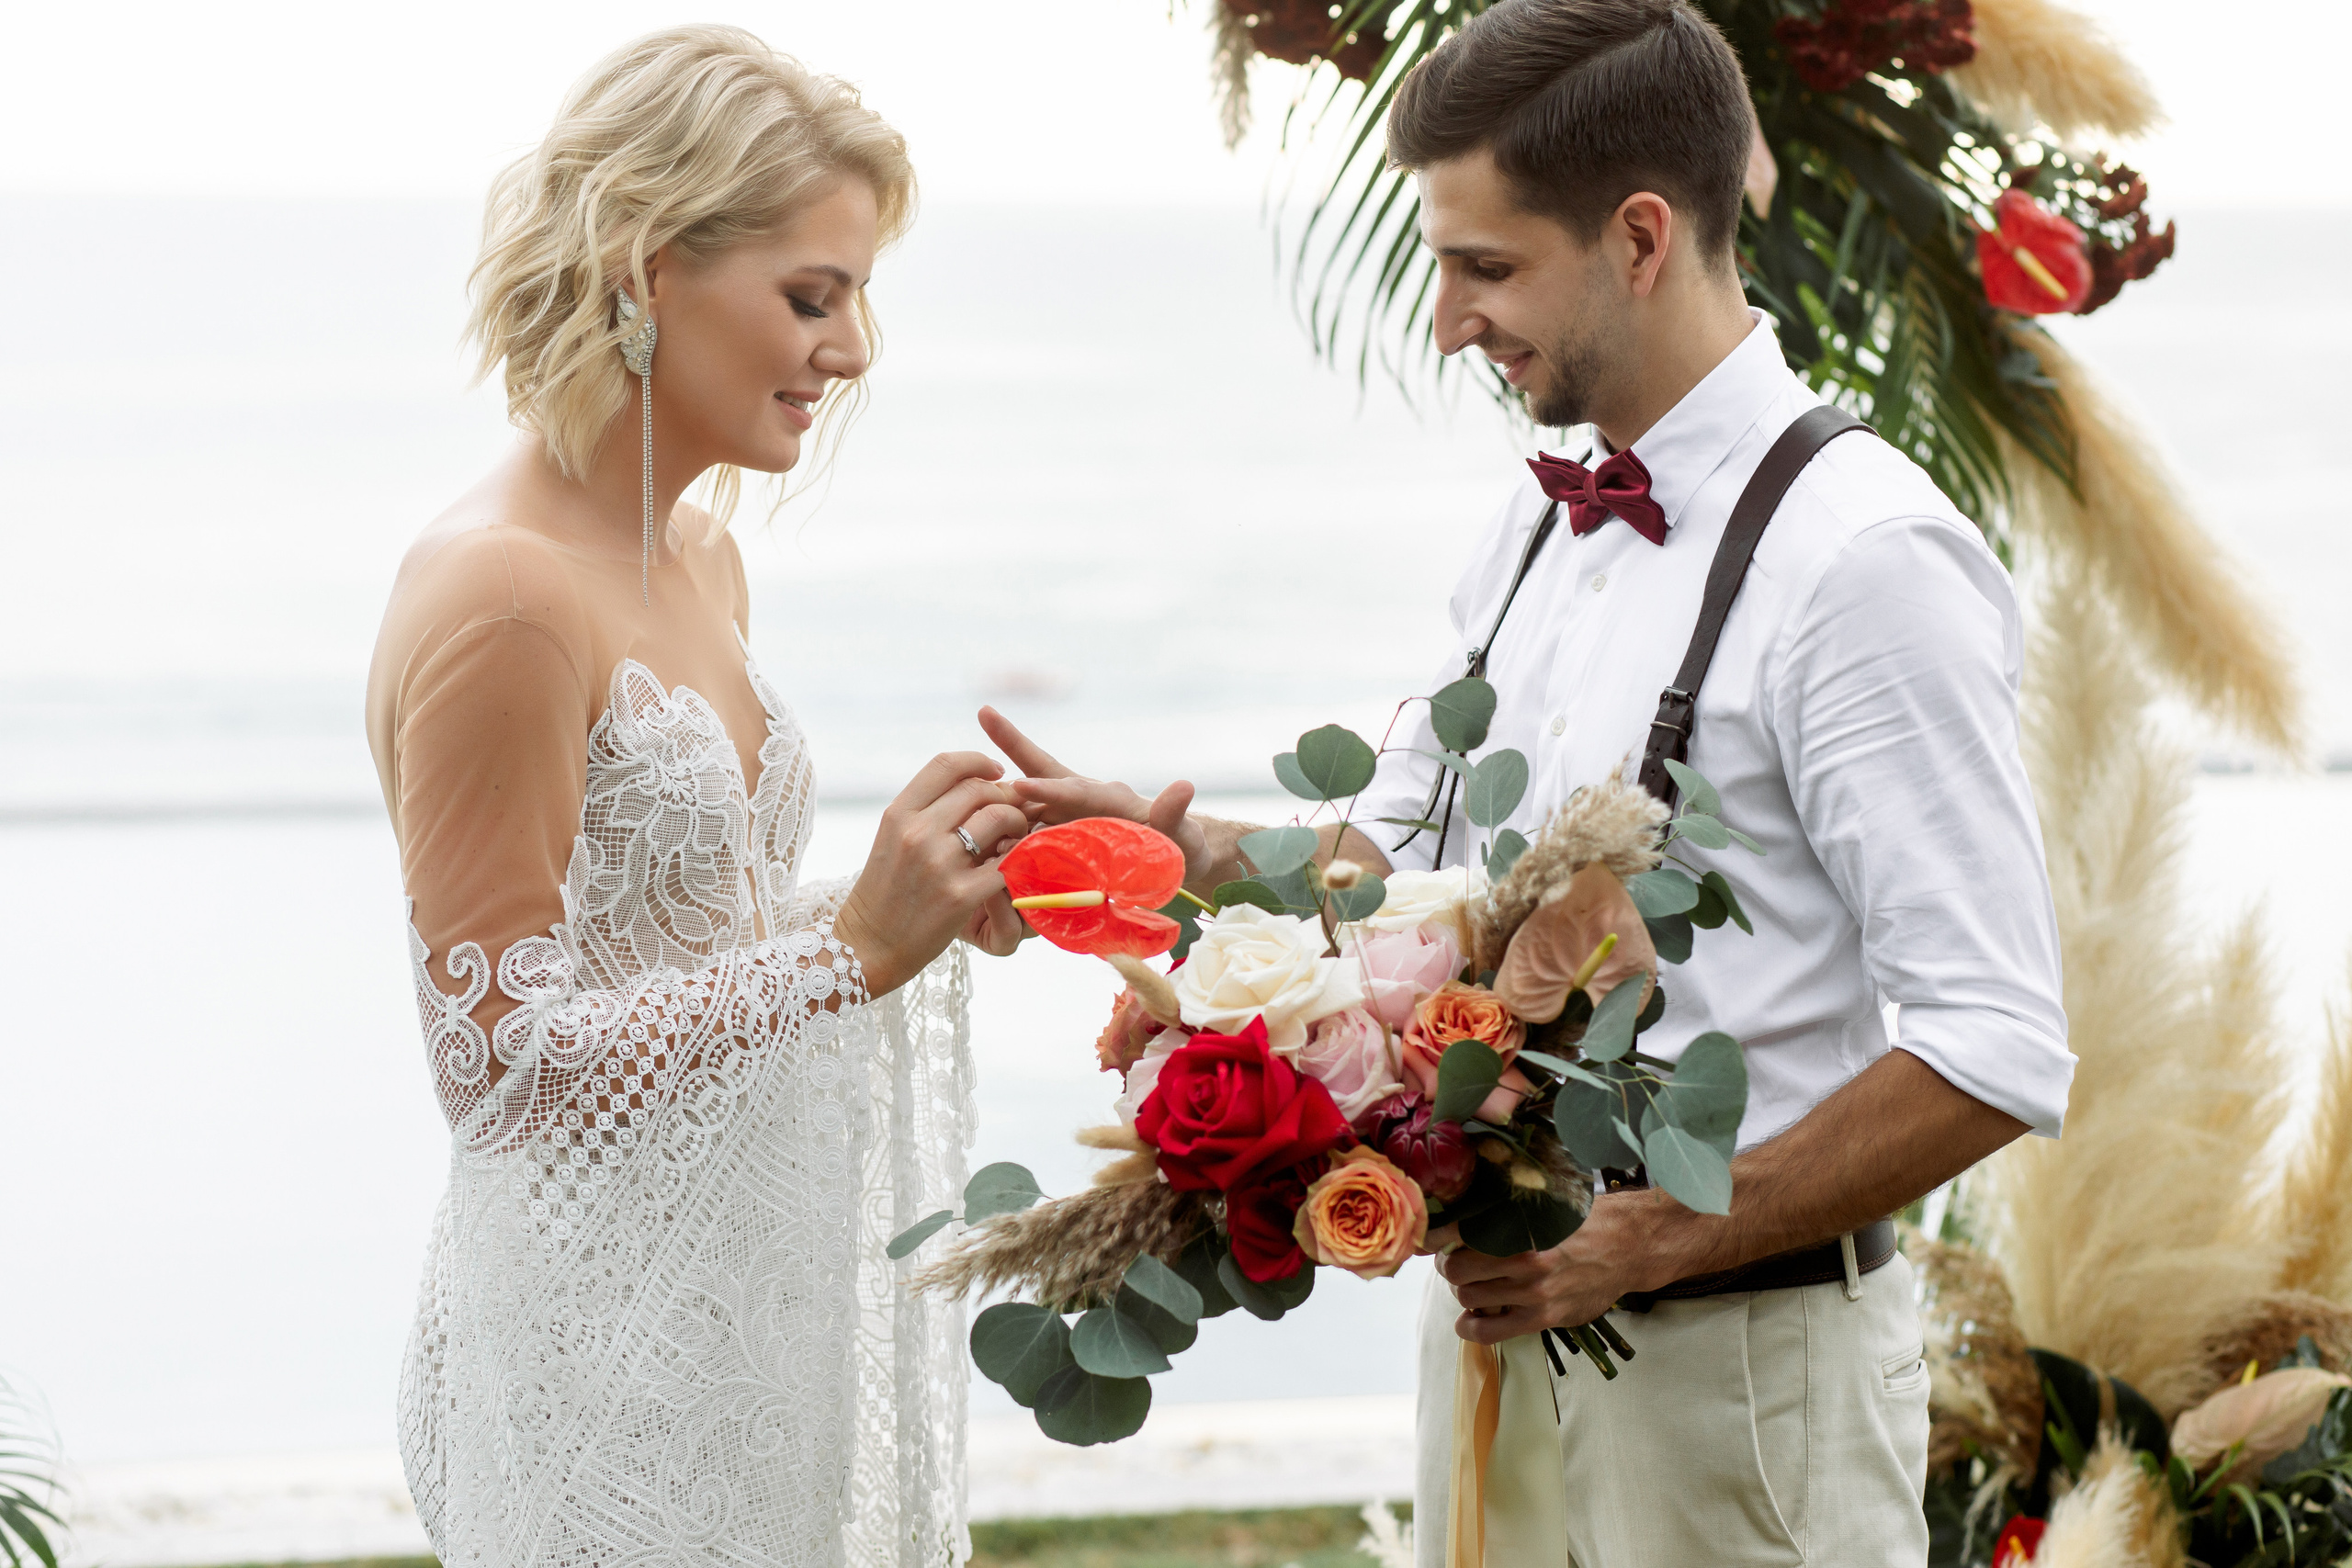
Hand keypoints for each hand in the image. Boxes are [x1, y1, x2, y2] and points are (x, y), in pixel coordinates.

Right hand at [834, 752, 1029, 994]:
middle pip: (979, 789)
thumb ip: (924, 812)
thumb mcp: (891, 839)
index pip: (946, 764)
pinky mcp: (960, 895)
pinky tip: (1015, 866)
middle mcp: (918, 832)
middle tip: (1014, 810)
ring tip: (1016, 837)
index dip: (979, 761)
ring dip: (1017, 824)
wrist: (865, 947)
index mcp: (898, 814)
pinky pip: (1006, 863)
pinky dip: (1017, 860)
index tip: (996, 771)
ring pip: (999, 818)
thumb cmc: (883, 893)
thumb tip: (972, 786)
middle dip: (1005, 795)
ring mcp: (940, 864)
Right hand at [977, 706, 1214, 886]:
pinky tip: (965, 835)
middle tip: (971, 775)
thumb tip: (1184, 785)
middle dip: (1008, 784)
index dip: (1049, 788)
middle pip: (1039, 787)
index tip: (1021, 783)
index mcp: (1108, 798)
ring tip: (956, 800)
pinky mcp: (1056, 836)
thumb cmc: (1177, 847)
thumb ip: (1173, 815)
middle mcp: (1081, 801)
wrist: (1170, 860)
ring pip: (1025, 809)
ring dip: (995, 807)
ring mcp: (1065, 818)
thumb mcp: (1180, 835)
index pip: (1075, 790)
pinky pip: (1024, 831)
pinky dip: (999, 833)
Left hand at [1438, 1193, 1679, 1342]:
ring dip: (1464, 1293)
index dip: (1434, 1238)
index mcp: (1521, 1223)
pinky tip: (1469, 1321)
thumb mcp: (1547, 1201)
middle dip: (1449, 1266)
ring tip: (1473, 1286)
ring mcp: (1534, 1290)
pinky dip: (1471, 1328)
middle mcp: (1524, 1257)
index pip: (1458, 1233)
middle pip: (1457, 1270)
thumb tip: (1463, 1211)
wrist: (1630, 1247)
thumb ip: (1508, 1207)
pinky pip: (1491, 1332)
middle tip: (1455, 1263)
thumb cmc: (1586, 1219)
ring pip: (1470, 1298)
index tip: (1425, 1241)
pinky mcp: (1544, 1317)